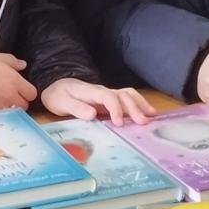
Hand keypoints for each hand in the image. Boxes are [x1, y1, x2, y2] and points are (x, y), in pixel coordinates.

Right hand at [0, 50, 38, 115]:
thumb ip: (12, 61)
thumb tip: (23, 65)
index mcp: (14, 81)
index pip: (32, 93)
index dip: (26, 91)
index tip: (20, 89)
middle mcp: (9, 97)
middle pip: (24, 106)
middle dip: (19, 102)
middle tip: (9, 97)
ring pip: (10, 114)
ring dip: (7, 110)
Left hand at [41, 79, 155, 124]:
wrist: (57, 85)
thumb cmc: (58, 95)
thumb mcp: (61, 102)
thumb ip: (76, 108)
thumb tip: (93, 114)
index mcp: (91, 92)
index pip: (108, 97)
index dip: (115, 109)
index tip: (118, 123)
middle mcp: (103, 91)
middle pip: (123, 95)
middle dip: (134, 107)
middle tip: (143, 122)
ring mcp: (108, 94)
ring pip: (128, 94)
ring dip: (140, 104)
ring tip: (152, 116)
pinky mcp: (110, 99)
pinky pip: (127, 99)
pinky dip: (139, 104)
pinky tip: (147, 113)